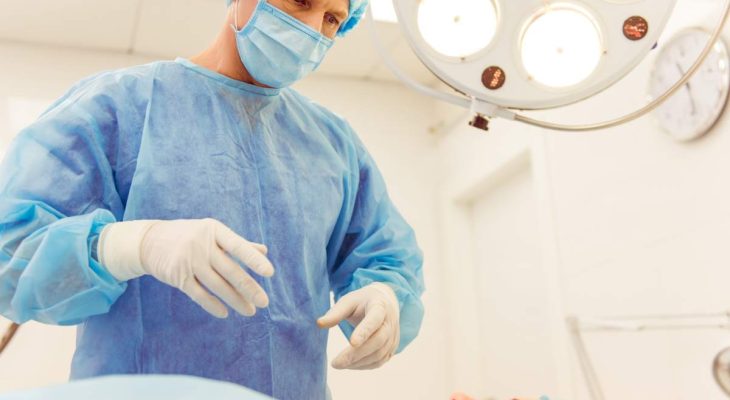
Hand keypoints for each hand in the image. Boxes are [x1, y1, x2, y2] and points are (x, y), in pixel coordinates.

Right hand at [98, 218, 274, 318]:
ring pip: (217, 286)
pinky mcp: (178, 277)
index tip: (270, 273)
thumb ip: (237, 243)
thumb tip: (264, 251)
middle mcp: (202, 245)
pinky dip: (212, 305)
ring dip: (235, 300)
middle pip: (230, 271)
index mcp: (214, 231)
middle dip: (249, 288)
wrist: (149, 241)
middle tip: (264, 302)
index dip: (254, 260)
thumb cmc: (190, 236)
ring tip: (250, 311)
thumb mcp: (212, 233)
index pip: (238, 246)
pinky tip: (225, 313)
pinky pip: (199, 295)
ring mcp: (189, 261)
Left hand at [317, 283, 399, 369]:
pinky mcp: (392, 348)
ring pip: (379, 354)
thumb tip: (319, 324)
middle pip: (378, 341)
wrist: (384, 303)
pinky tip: (350, 365)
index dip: (365, 331)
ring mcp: (393, 337)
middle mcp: (390, 322)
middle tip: (336, 363)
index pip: (374, 320)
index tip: (351, 342)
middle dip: (356, 354)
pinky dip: (364, 366)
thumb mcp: (348, 301)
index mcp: (380, 306)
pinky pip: (380, 361)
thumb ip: (335, 313)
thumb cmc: (362, 302)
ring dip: (358, 362)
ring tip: (339, 364)